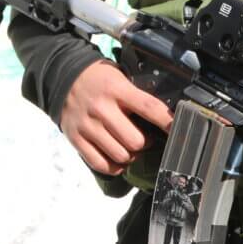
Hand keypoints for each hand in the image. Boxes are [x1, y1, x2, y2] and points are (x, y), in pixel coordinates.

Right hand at [59, 60, 173, 174]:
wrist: (63, 77)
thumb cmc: (100, 81)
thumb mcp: (121, 79)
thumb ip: (138, 97)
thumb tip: (167, 119)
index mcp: (117, 90)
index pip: (149, 108)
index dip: (167, 122)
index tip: (179, 130)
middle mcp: (101, 108)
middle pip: (135, 141)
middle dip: (144, 143)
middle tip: (142, 138)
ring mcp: (87, 125)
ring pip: (120, 155)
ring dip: (129, 156)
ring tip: (127, 146)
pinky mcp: (76, 138)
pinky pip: (100, 164)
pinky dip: (113, 166)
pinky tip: (116, 158)